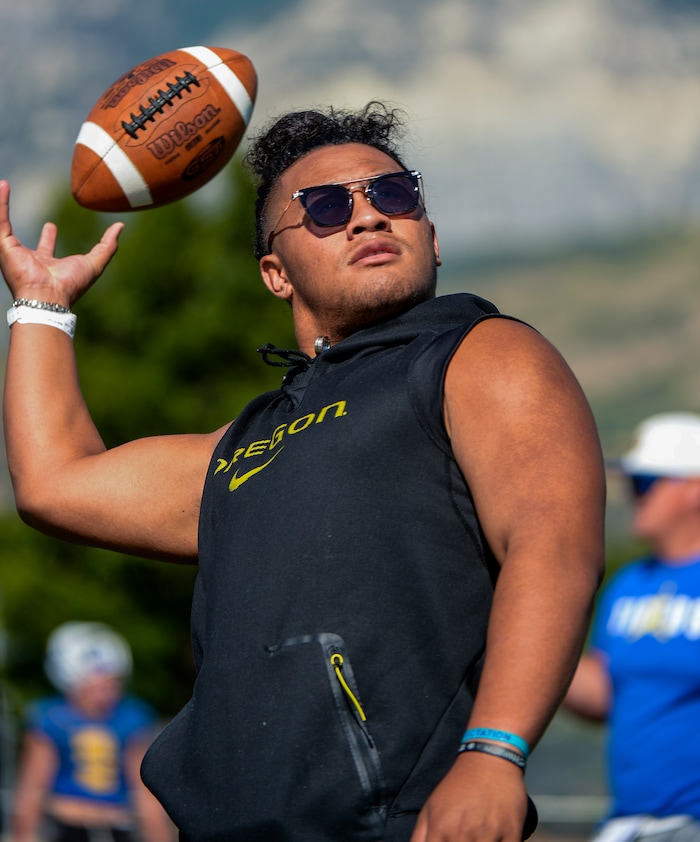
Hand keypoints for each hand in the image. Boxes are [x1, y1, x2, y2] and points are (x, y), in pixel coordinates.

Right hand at [0, 180, 122, 307]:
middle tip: (28, 217)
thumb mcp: (95, 263)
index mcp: (48, 265)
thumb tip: (120, 226)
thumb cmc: (71, 284)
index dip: (47, 237)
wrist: (49, 295)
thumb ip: (107, 244)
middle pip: (25, 243)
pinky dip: (1, 202)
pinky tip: (4, 184)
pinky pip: (0, 219)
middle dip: (23, 232)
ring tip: (4, 189)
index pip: (46, 248)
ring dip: (5, 209)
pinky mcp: (4, 245)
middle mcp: (29, 259)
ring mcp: (15, 253)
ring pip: (7, 226)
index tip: (50, 225)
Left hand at [410, 752, 528, 841]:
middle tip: (463, 841)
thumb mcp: (430, 807)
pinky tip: (493, 840)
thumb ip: (419, 837)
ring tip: (476, 840)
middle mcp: (463, 832)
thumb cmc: (458, 786)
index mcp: (440, 827)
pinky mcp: (512, 833)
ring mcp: (489, 834)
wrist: (489, 759)